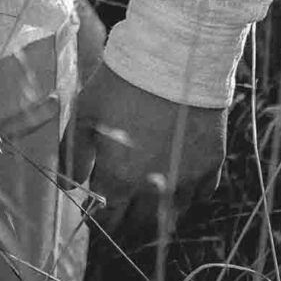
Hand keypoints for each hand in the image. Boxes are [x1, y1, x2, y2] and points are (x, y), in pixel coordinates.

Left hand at [69, 63, 226, 243]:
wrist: (174, 57)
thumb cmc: (122, 82)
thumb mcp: (85, 111)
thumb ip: (74, 153)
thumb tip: (68, 185)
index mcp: (120, 177)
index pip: (107, 219)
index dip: (100, 221)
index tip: (96, 215)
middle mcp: (155, 187)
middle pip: (140, 223)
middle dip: (127, 223)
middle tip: (120, 216)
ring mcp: (187, 177)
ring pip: (173, 215)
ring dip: (158, 214)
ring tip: (148, 207)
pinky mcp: (212, 163)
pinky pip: (202, 193)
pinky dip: (190, 194)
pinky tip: (180, 186)